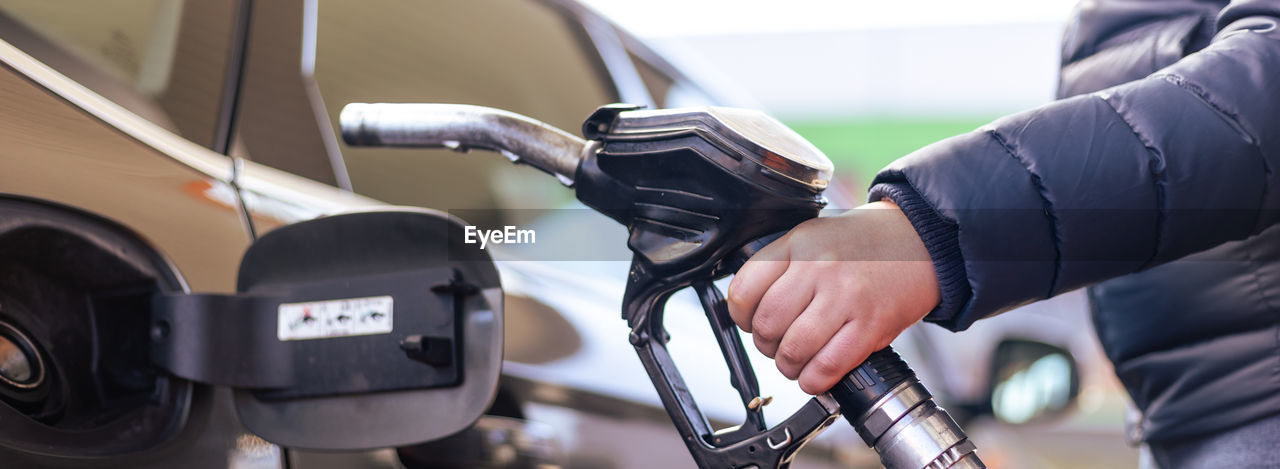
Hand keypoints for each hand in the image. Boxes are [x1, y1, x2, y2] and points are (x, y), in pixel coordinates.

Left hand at [726, 201, 939, 393]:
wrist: (919, 241)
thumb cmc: (864, 243)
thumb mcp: (812, 236)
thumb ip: (780, 266)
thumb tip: (748, 307)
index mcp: (798, 244)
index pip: (744, 290)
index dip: (741, 316)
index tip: (750, 322)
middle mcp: (819, 268)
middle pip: (767, 324)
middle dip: (766, 345)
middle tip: (777, 344)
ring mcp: (845, 297)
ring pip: (793, 349)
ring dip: (788, 365)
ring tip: (796, 360)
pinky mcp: (870, 325)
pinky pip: (828, 366)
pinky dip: (815, 380)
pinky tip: (816, 374)